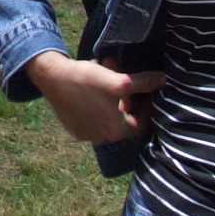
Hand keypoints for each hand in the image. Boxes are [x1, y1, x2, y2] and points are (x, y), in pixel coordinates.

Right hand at [24, 52, 162, 142]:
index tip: (146, 93)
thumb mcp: (119, 81)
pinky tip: (91, 86)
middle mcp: (100, 138)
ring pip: (106, 117)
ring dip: (111, 99)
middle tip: (123, 80)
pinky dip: (96, 103)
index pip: (140, 124)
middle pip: (122, 119)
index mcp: (114, 131)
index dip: (146, 108)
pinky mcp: (73, 127)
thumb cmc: (87, 80)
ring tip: (106, 77)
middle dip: (126, 98)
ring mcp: (85, 134)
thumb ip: (143, 83)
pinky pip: (91, 117)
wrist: (51, 77)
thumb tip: (163, 80)